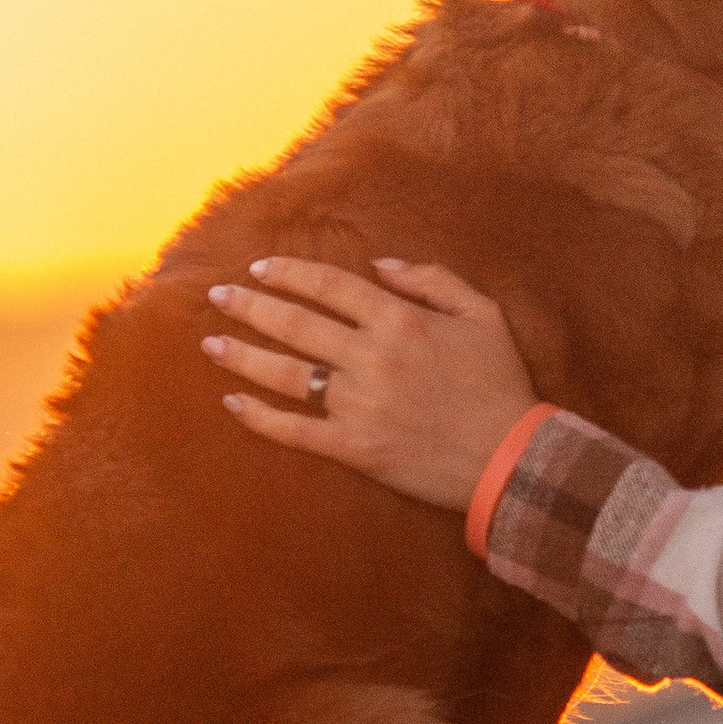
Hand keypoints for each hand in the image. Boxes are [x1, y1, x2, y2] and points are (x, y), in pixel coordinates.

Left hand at [203, 256, 538, 512]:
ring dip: (243, 356)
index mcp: (400, 321)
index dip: (289, 274)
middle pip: (296, 324)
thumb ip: (432, 280)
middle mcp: (372, 357)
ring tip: (211, 344)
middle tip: (217, 297)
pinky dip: (260, 418)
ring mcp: (359, 405)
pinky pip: (296, 431)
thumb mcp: (483, 314)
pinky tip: (233, 404)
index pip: (329, 286)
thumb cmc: (501, 383)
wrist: (511, 458)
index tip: (260, 269)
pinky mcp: (355, 448)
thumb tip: (381, 265)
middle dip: (250, 307)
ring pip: (287, 374)